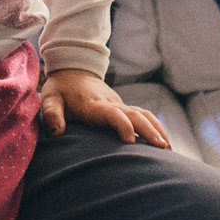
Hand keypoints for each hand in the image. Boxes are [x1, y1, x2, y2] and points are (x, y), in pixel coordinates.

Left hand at [40, 67, 171, 147]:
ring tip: (169, 150)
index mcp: (94, 104)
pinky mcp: (124, 107)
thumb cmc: (61, 89)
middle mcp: (111, 103)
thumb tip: (56, 132)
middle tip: (162, 148)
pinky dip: (156, 127)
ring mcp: (120, 104)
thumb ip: (52, 114)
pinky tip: (164, 142)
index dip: (122, 125)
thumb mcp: (51, 98)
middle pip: (135, 115)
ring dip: (157, 130)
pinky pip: (144, 116)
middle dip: (149, 131)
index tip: (130, 141)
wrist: (73, 69)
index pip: (112, 113)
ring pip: (144, 114)